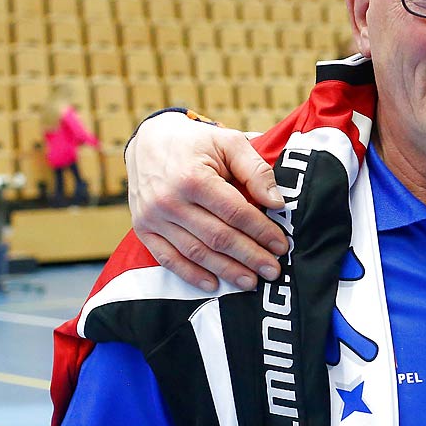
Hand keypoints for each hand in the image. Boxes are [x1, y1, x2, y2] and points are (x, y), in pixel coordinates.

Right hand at [126, 113, 288, 290]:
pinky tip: (213, 284)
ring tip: (250, 281)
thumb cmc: (196, 143)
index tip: (281, 246)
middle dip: (249, 257)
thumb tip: (276, 202)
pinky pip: (167, 259)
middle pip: (218, 237)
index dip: (261, 232)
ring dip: (226, 270)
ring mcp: (153, 217)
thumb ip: (255, 170)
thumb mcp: (229, 142)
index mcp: (193, 178)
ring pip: (196, 252)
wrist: (148, 141)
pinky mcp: (143, 229)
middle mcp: (169, 201)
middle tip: (272, 271)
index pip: (235, 213)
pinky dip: (190, 275)